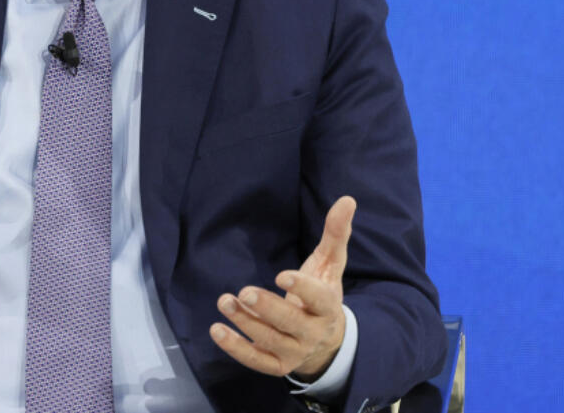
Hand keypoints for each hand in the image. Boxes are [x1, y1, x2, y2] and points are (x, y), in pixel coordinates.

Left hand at [211, 196, 355, 379]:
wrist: (324, 341)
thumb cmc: (322, 294)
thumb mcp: (330, 264)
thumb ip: (335, 233)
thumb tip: (347, 199)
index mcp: (328, 307)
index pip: (319, 299)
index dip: (301, 289)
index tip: (280, 275)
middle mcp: (313, 333)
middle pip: (291, 323)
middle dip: (267, 307)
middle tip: (244, 291)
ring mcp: (294, 351)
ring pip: (270, 340)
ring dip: (245, 322)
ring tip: (225, 300)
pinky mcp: (276, 364)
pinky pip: (255, 359)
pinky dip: (235, 348)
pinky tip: (216, 329)